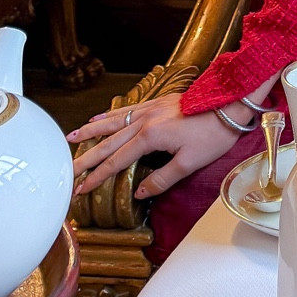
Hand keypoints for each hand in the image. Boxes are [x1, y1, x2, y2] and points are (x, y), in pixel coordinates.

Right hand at [68, 94, 239, 200]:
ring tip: (72, 137)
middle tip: (67, 170)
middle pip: (108, 142)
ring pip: (113, 122)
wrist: (230, 103)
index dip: (97, 177)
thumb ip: (161, 179)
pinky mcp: (157, 103)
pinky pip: (126, 110)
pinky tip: (100, 118)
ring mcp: (149, 109)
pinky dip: (109, 115)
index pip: (116, 161)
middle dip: (86, 158)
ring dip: (91, 131)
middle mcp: (144, 121)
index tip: (80, 189)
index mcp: (150, 137)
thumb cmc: (213, 134)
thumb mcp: (190, 163)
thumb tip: (140, 193)